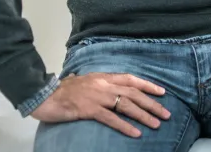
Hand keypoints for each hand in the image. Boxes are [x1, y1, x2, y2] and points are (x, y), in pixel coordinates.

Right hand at [31, 72, 170, 137]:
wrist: (43, 95)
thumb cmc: (61, 90)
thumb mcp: (81, 81)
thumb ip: (93, 82)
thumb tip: (97, 82)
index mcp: (103, 77)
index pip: (131, 79)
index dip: (148, 85)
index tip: (162, 92)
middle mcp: (103, 84)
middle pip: (134, 93)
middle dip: (152, 104)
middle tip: (166, 114)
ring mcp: (97, 96)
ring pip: (127, 105)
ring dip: (144, 115)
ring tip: (157, 124)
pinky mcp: (89, 109)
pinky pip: (111, 119)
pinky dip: (125, 126)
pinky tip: (136, 133)